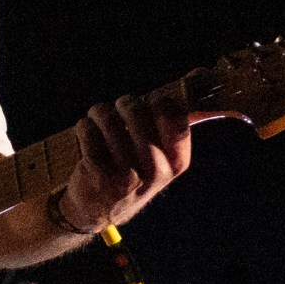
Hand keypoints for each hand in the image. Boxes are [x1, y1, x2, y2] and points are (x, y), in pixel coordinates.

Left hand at [55, 82, 194, 237]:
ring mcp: (127, 174)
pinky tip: (86, 140)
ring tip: (98, 123)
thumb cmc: (130, 171)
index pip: (175, 115)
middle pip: (138, 110)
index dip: (158, 101)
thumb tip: (201, 74)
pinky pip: (87, 129)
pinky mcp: (98, 174)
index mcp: (176, 162)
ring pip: (108, 117)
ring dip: (99, 114)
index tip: (149, 104)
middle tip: (119, 110)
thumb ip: (175, 118)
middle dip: (124, 104)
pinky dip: (84, 128)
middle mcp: (156, 170)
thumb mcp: (159, 153)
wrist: (96, 210)